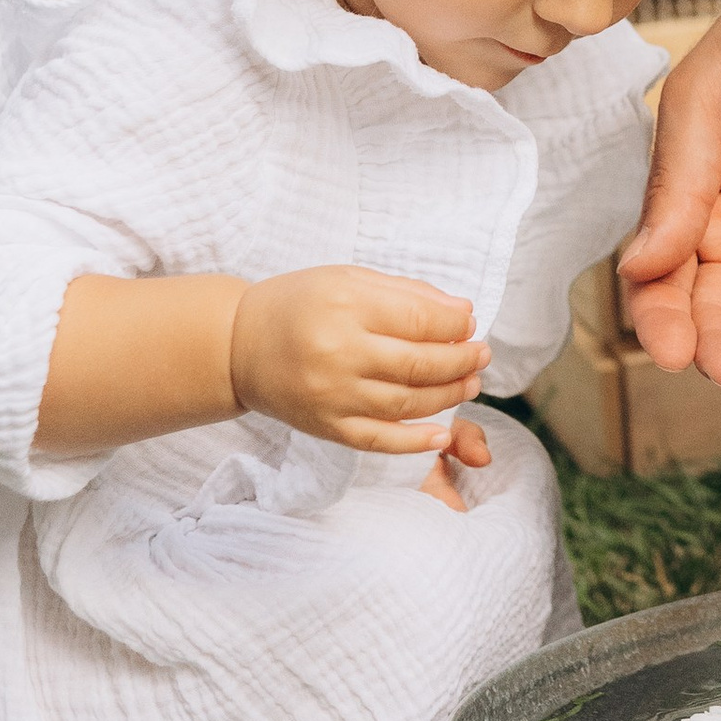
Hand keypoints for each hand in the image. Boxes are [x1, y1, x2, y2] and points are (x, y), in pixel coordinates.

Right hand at [229, 266, 489, 455]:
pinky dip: (414, 441)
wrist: (237, 345)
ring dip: (449, 396)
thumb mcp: (347, 279)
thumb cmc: (298, 304)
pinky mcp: (326, 427)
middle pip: (419, 363)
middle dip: (461, 360)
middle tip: (482, 355)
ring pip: (407, 403)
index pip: (419, 320)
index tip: (471, 324)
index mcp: (345, 307)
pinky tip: (441, 433)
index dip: (455, 325)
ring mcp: (332, 396)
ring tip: (470, 384)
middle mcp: (338, 353)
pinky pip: (379, 440)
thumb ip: (405, 293)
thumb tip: (461, 314)